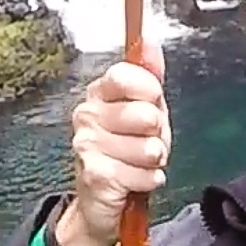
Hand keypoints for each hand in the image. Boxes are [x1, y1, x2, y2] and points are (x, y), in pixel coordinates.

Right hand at [53, 44, 168, 245]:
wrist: (102, 201)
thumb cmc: (125, 152)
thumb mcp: (145, 111)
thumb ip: (149, 78)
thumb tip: (150, 44)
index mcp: (99, 94)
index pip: (124, 75)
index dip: (148, 90)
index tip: (153, 102)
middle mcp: (86, 115)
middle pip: (144, 114)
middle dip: (158, 134)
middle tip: (146, 143)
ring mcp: (87, 145)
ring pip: (149, 148)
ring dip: (154, 161)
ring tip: (140, 163)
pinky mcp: (96, 175)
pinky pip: (145, 174)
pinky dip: (149, 181)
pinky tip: (136, 180)